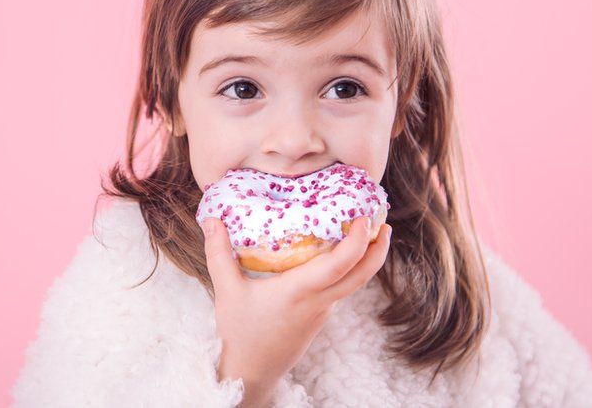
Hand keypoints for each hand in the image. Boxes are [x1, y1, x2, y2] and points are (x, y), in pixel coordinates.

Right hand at [201, 215, 391, 404]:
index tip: (362, 218)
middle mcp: (319, 301)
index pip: (341, 265)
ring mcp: (322, 311)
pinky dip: (347, 269)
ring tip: (362, 230)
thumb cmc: (239, 332)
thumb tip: (210, 218)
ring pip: (354, 282)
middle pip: (362, 275)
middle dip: (378, 248)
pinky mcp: (319, 316)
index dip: (358, 240)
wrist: (250, 373)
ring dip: (365, 258)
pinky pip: (341, 288)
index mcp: (301, 292)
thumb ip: (218, 253)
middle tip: (381, 220)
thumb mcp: (226, 290)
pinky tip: (336, 255)